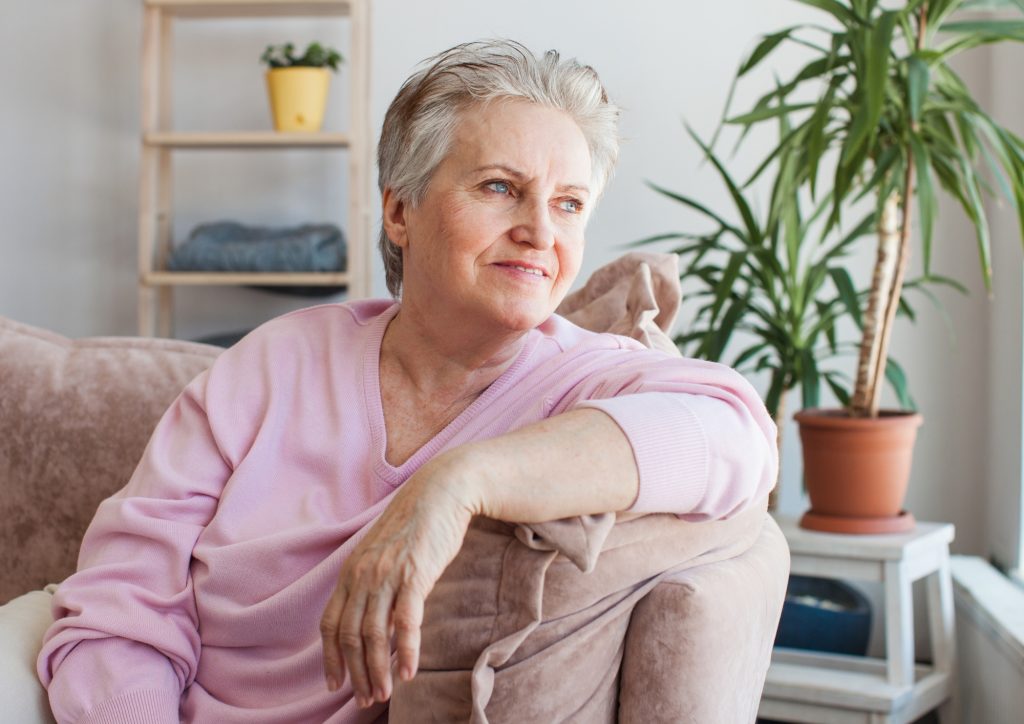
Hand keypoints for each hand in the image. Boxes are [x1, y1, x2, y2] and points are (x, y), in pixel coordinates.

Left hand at [319, 455, 475, 707]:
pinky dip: (406, 651)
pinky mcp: (415, 574)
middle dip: (355, 673)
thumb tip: (372, 616)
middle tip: (365, 699)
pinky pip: (406, 622)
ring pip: (375, 635)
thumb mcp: (383, 552)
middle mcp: (363, 574)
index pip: (331, 623)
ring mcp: (388, 574)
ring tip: (384, 693)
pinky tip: (410, 672)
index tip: (334, 684)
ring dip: (378, 670)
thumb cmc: (417, 523)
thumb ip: (372, 581)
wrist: (442, 491)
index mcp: (351, 570)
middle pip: (351, 636)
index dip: (330, 657)